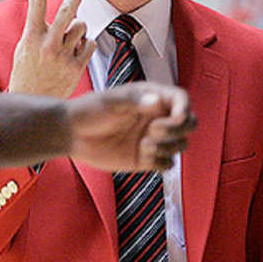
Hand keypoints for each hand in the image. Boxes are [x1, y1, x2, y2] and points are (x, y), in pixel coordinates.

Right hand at [8, 0, 95, 97]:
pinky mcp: (77, 67)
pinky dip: (84, 45)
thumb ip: (40, 29)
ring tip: (67, 42)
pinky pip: (89, 44)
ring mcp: (63, 56)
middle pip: (67, 9)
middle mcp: (48, 44)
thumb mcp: (24, 48)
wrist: (33, 102)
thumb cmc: (27, 72)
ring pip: (82, 26)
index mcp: (31, 37)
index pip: (37, 3)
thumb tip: (63, 13)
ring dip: (78, 28)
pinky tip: (73, 55)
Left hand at [65, 82, 195, 170]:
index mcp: (152, 98)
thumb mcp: (110, 102)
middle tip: (155, 131)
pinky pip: (167, 164)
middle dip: (180, 129)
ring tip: (144, 144)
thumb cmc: (90, 111)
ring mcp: (153, 139)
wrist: (72, 134)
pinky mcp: (147, 158)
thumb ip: (134, 101)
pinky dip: (160, 162)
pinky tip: (142, 156)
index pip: (182, 100)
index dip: (184, 109)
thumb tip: (157, 102)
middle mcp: (157, 118)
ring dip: (168, 146)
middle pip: (190, 123)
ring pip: (181, 144)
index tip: (176, 118)